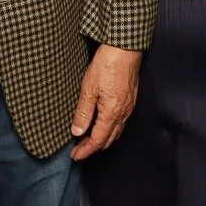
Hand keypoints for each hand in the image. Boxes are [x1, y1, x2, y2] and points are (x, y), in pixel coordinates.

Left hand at [70, 43, 141, 159]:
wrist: (125, 48)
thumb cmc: (107, 65)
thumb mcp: (89, 89)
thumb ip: (83, 112)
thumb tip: (77, 132)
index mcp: (112, 113)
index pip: (98, 140)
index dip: (86, 150)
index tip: (74, 156)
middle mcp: (123, 114)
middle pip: (108, 140)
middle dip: (93, 148)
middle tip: (78, 151)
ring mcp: (129, 107)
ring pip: (115, 132)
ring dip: (101, 140)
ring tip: (87, 141)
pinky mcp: (130, 100)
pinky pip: (120, 123)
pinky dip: (109, 130)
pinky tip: (101, 125)